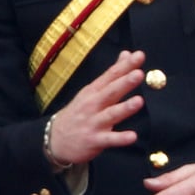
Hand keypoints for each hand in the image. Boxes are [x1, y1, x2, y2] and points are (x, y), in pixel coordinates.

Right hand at [46, 50, 145, 165]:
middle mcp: (93, 104)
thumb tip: (127, 54)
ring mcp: (93, 123)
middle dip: (124, 83)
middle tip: (138, 74)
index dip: (125, 66)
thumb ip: (112, 74)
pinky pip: (109, 139)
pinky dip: (120, 138)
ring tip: (139, 101)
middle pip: (110, 92)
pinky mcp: (94, 140)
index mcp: (93, 91)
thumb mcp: (91, 91)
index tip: (139, 56)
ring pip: (111, 114)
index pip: (111, 75)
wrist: (55, 139)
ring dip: (124, 108)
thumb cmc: (79, 112)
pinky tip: (132, 136)